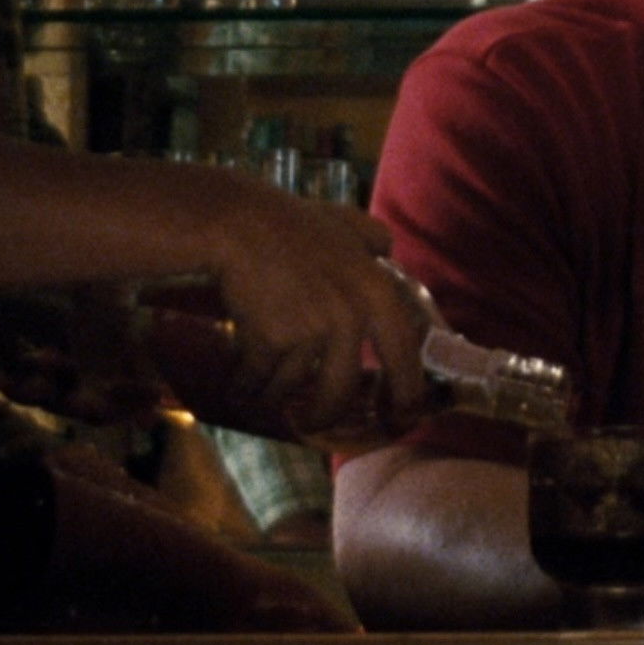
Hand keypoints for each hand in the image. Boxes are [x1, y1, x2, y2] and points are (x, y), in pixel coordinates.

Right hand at [195, 176, 433, 439]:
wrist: (239, 225)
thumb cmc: (293, 224)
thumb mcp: (347, 222)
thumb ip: (374, 239)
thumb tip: (390, 253)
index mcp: (376, 292)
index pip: (404, 356)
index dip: (406, 395)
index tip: (400, 420)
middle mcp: (349, 316)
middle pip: (340, 391)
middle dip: (322, 415)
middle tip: (312, 422)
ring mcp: (310, 330)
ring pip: (290, 387)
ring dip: (273, 394)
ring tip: (261, 385)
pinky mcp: (270, 340)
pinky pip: (258, 380)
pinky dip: (245, 386)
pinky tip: (237, 383)